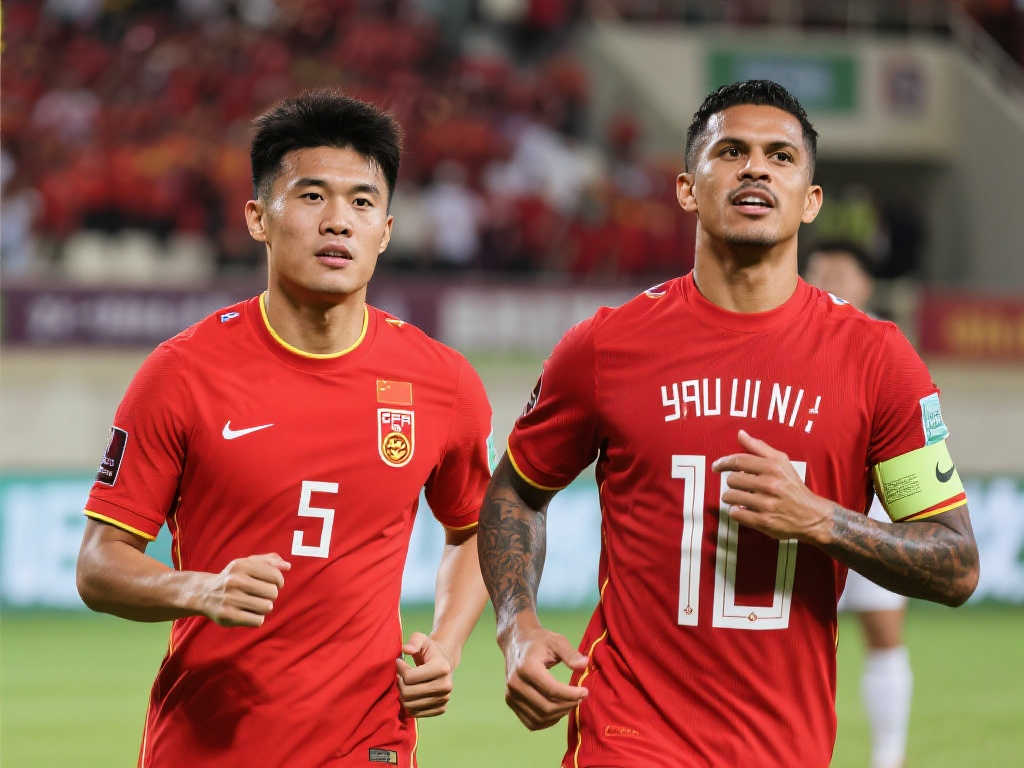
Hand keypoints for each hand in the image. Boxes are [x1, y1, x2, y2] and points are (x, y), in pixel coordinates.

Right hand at [199, 553, 290, 626]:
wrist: (204, 594)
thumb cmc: (233, 578)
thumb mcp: (247, 564)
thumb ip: (269, 561)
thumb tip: (287, 566)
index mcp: (242, 565)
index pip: (276, 576)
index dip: (279, 582)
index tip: (273, 584)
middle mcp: (234, 581)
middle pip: (273, 593)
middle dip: (270, 595)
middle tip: (260, 595)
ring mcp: (230, 599)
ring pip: (267, 607)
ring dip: (264, 607)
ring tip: (253, 604)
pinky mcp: (227, 616)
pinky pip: (258, 621)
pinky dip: (257, 618)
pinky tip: (248, 613)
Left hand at [396, 632, 454, 717]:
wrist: (445, 662)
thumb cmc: (430, 650)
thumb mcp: (422, 639)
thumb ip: (414, 641)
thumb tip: (406, 650)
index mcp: (442, 668)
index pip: (409, 677)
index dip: (399, 669)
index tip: (399, 661)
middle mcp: (446, 686)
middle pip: (408, 693)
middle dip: (399, 683)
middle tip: (399, 675)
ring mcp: (444, 699)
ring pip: (410, 706)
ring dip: (402, 695)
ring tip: (405, 683)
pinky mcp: (441, 709)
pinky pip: (416, 713)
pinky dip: (409, 704)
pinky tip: (411, 692)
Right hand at [499, 617, 588, 730]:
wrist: (516, 642)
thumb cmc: (539, 641)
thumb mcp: (557, 641)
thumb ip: (570, 654)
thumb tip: (585, 665)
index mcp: (526, 667)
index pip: (552, 690)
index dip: (572, 694)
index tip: (585, 691)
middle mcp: (515, 683)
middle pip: (546, 707)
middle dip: (568, 705)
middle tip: (581, 698)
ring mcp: (511, 694)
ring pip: (539, 718)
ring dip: (559, 715)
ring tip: (571, 703)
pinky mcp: (510, 701)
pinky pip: (531, 722)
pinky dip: (547, 722)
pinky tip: (558, 710)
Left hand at [712, 429, 832, 544]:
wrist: (813, 516)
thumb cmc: (793, 487)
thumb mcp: (782, 462)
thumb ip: (759, 447)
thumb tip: (740, 434)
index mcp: (773, 468)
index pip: (738, 461)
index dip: (723, 463)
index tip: (716, 466)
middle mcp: (770, 484)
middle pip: (732, 479)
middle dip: (732, 483)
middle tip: (739, 486)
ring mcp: (767, 504)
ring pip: (730, 496)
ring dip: (731, 497)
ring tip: (740, 498)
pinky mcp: (764, 521)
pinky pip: (736, 513)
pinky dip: (736, 511)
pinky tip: (744, 509)